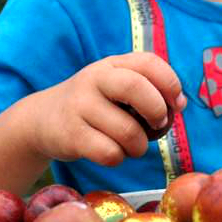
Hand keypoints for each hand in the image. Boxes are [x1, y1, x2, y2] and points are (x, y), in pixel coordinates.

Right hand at [24, 52, 185, 167]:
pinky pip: (110, 153)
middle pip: (137, 88)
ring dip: (139, 146)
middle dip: (158, 111)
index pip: (149, 62)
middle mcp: (94, 79)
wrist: (42, 119)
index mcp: (112, 64)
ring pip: (128, 131)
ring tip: (132, 146)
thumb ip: (149, 90)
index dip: (171, 83)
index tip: (176, 104)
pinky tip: (111, 153)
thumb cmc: (93, 106)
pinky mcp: (71, 135)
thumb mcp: (115, 87)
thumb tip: (180, 104)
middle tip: (157, 125)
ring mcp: (80, 106)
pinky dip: (118, 158)